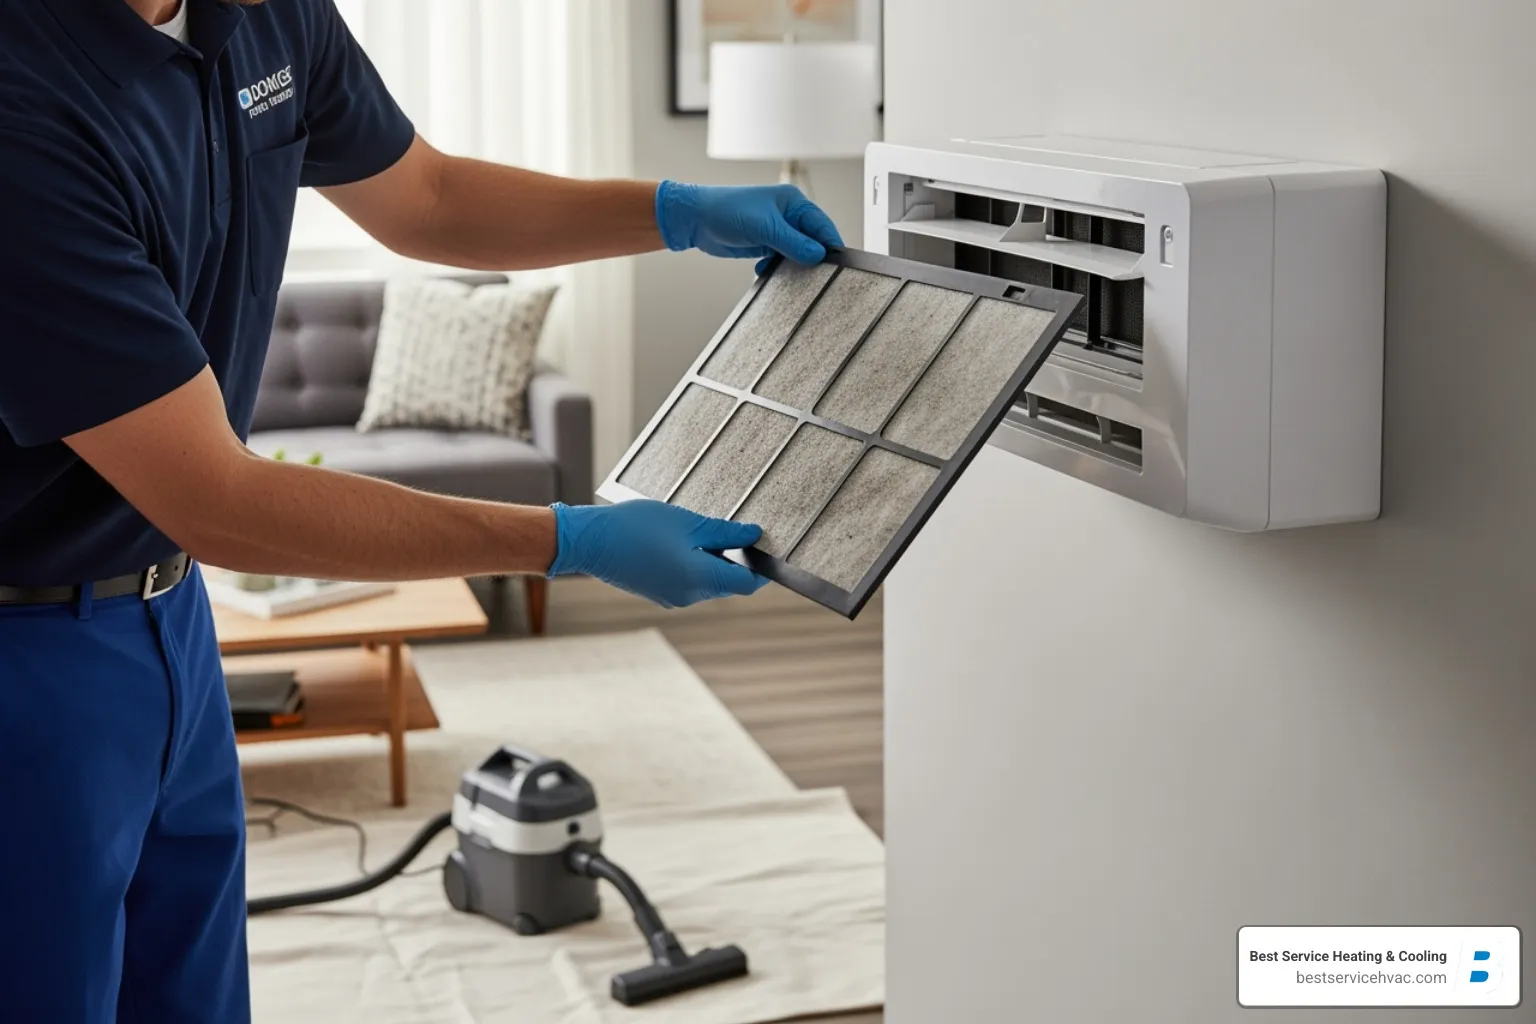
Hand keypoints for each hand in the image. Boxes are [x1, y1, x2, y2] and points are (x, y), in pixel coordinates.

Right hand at [546, 500, 769, 608]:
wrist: (589, 541)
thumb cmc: (635, 527)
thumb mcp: (687, 522)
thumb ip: (725, 532)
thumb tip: (754, 536)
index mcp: (700, 579)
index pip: (748, 582)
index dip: (760, 565)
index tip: (762, 544)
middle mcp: (689, 596)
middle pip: (729, 582)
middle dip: (735, 558)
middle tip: (730, 527)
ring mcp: (673, 597)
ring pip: (709, 581)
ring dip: (713, 559)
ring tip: (698, 530)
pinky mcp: (660, 593)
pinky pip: (689, 581)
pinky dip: (694, 564)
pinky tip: (680, 540)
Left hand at [655, 181, 843, 273]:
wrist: (695, 219)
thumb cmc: (726, 210)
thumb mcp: (764, 227)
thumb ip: (793, 242)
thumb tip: (818, 255)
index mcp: (793, 202)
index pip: (821, 225)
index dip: (830, 244)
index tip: (837, 264)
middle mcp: (788, 215)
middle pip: (811, 241)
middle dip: (811, 258)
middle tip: (814, 276)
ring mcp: (776, 230)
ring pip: (796, 253)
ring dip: (792, 266)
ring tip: (787, 276)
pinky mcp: (765, 244)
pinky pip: (780, 260)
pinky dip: (775, 269)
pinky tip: (764, 271)